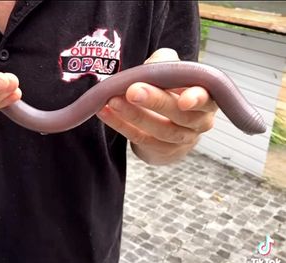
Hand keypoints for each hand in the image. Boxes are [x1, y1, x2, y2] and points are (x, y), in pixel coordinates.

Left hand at [96, 48, 217, 164]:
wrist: (168, 123)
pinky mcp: (159, 150)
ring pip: (159, 130)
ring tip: (112, 100)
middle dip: (156, 102)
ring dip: (133, 115)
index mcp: (208, 100)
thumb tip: (154, 65)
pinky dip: (120, 125)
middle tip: (132, 91)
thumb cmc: (172, 90)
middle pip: (180, 116)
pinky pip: (139, 138)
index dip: (197, 100)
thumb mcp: (174, 72)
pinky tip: (104, 112)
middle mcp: (198, 123)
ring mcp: (180, 140)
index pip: (207, 100)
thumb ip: (167, 62)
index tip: (184, 100)